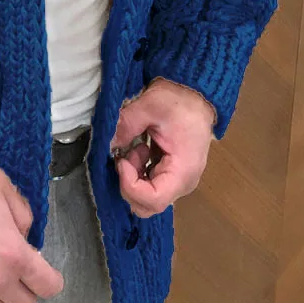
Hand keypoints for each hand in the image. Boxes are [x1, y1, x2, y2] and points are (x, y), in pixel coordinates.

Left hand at [109, 77, 215, 217]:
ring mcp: (177, 182)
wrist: (196, 96)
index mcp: (183, 171)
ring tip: (136, 148)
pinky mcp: (171, 176)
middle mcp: (183, 184)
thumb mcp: (149, 107)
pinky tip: (140, 151)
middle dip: (128, 185)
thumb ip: (125, 126)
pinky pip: (150, 187)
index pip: (153, 200)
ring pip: (146, 199)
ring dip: (132, 178)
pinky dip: (138, 174)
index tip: (121, 161)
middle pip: (148, 206)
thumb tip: (106, 143)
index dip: (130, 186)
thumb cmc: (178, 101)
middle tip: (126, 157)